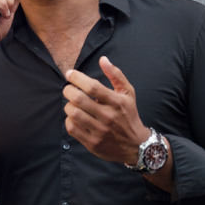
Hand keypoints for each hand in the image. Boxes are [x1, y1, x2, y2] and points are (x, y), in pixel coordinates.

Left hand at [63, 57, 172, 187]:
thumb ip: (116, 75)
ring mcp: (100, 131)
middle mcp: (108, 117)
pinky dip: (69, 120)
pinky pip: (72, 129)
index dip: (77, 78)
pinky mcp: (92, 143)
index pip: (92, 87)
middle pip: (79, 99)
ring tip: (72, 104)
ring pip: (73, 114)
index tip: (70, 74)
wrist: (135, 146)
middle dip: (68, 90)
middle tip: (68, 89)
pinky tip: (74, 117)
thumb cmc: (129, 115)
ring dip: (68, 106)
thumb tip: (103, 59)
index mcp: (117, 102)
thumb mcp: (128, 93)